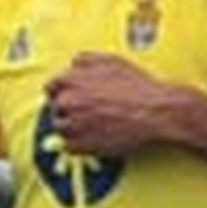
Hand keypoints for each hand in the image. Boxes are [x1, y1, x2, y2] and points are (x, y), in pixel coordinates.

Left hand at [45, 53, 179, 157]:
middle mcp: (68, 101)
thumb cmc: (137, 86)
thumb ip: (86, 60)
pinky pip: (70, 147)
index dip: (62, 93)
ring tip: (95, 127)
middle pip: (56, 109)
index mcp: (71, 79)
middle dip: (68, 111)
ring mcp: (73, 125)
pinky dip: (80, 145)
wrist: (155, 113)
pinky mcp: (81, 146)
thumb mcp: (111, 61)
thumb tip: (72, 64)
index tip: (71, 99)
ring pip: (61, 129)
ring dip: (74, 129)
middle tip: (88, 115)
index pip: (51, 87)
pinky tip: (97, 139)